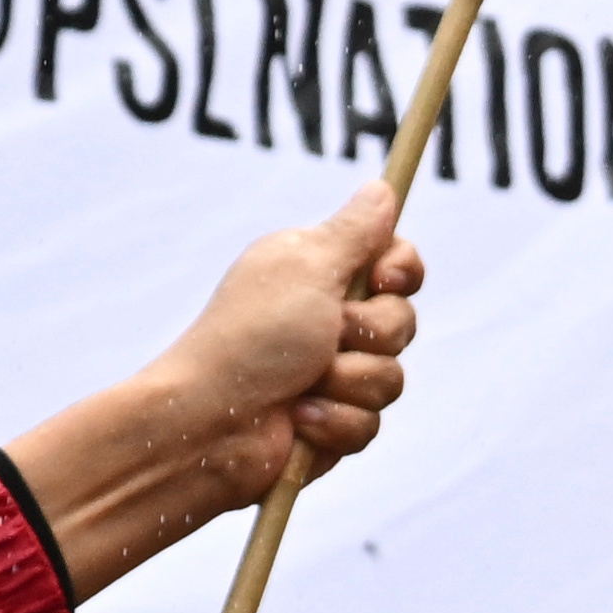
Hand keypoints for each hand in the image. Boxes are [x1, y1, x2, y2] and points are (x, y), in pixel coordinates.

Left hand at [0, 188, 425, 597]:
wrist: (209, 424)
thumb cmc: (252, 335)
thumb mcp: (307, 266)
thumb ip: (355, 231)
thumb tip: (382, 189)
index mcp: (317, 274)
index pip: (393, 262)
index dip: (400, 271)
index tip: (382, 279)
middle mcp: (326, 320)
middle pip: (403, 320)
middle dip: (371, 333)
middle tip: (328, 335)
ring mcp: (331, 375)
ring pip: (392, 378)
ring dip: (349, 381)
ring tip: (304, 386)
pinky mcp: (331, 423)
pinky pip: (371, 423)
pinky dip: (336, 422)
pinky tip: (299, 422)